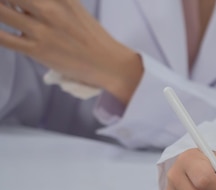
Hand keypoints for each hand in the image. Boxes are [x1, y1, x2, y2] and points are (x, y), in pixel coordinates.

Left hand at [0, 0, 142, 103]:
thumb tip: (23, 3)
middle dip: (3, 1)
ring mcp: (42, 30)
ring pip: (1, 11)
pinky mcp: (37, 50)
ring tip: (4, 14)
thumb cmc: (90, 36)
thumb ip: (53, 1)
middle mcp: (50, 8)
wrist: (109, 63)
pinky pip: (4, 38)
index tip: (14, 2)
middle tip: (5, 6)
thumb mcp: (72, 6)